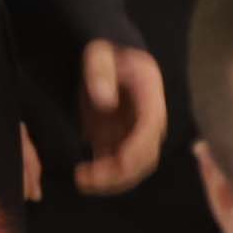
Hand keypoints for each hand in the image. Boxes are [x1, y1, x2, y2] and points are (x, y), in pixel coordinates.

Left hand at [68, 41, 167, 191]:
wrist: (109, 56)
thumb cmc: (107, 52)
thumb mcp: (99, 53)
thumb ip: (100, 72)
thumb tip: (105, 101)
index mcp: (150, 98)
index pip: (148, 133)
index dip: (130, 154)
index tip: (103, 165)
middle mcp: (150, 121)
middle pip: (144, 159)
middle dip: (118, 174)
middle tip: (86, 178)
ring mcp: (137, 133)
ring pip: (134, 168)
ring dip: (111, 180)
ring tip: (82, 181)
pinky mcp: (122, 140)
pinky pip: (119, 165)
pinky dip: (104, 176)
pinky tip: (84, 176)